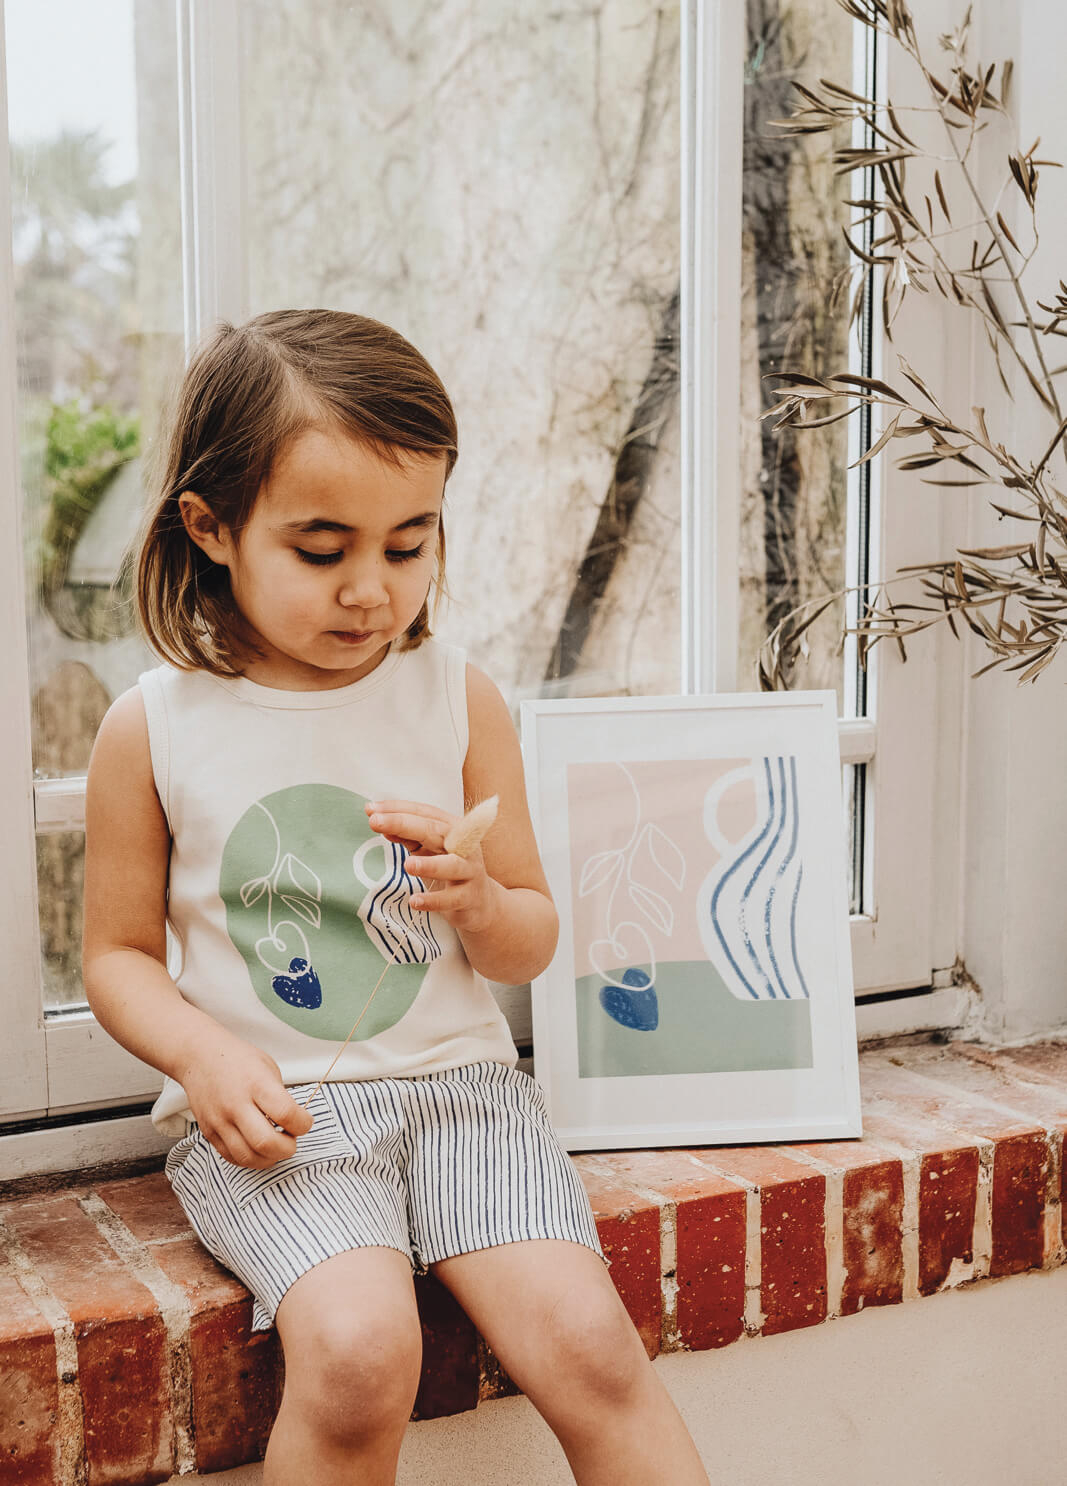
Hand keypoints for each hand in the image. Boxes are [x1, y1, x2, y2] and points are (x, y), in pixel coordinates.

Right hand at [177, 1033, 313, 1169]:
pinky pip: (232, 1157)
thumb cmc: (236, 1059)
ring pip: (249, 1157)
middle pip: (267, 1143)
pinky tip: (258, 1149)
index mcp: (256, 1084)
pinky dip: (250, 1158)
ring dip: (269, 1158)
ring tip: (276, 1146)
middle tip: (292, 1139)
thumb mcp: (268, 1068)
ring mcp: (220, 1121)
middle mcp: (236, 1104)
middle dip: (288, 1148)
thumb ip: (280, 1097)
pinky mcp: (209, 1132)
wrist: (199, 1056)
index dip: (303, 1124)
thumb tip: (294, 1122)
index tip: (305, 1122)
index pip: (286, 1114)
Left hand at [365, 797, 500, 933]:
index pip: (424, 813)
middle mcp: (464, 845)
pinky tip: (415, 901)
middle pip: (435, 831)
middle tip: (376, 822)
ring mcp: (470, 871)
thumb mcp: (427, 849)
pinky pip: (452, 898)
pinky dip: (434, 900)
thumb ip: (407, 836)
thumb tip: (380, 822)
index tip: (371, 809)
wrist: (479, 902)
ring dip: (430, 864)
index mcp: (452, 828)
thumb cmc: (448, 869)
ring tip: (407, 865)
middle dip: (404, 825)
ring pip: (452, 865)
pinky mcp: (470, 896)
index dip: (398, 809)